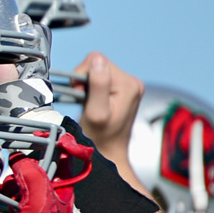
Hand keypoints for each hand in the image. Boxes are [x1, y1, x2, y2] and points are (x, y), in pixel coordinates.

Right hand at [0, 141, 89, 212]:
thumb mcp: (37, 197)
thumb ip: (30, 171)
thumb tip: (18, 159)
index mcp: (57, 188)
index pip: (57, 157)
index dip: (46, 145)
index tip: (30, 139)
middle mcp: (42, 193)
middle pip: (22, 171)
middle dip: (9, 183)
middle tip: (10, 195)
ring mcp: (24, 203)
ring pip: (4, 185)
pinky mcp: (8, 212)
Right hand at [72, 52, 143, 169]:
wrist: (109, 152)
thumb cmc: (101, 138)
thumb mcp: (96, 113)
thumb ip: (98, 85)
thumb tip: (97, 60)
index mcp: (129, 84)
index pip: (97, 60)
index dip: (82, 76)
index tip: (81, 95)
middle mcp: (132, 81)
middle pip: (98, 64)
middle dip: (85, 81)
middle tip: (85, 101)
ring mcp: (128, 85)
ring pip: (98, 70)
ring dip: (88, 85)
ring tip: (89, 103)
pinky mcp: (122, 89)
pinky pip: (101, 78)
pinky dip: (91, 88)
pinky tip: (93, 101)